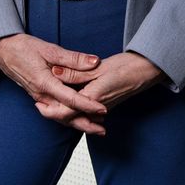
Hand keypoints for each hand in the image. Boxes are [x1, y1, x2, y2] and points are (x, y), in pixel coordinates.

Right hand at [0, 33, 107, 133]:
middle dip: (84, 123)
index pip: (70, 99)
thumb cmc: (24, 48)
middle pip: (66, 115)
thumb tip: (94, 62)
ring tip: (94, 127)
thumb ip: (73, 58)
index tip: (103, 109)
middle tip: (102, 129)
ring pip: (60, 116)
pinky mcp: (38, 96)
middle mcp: (41, 95)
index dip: (88, 105)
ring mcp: (39, 97)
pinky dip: (67, 116)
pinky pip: (54, 111)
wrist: (3, 51)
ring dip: (77, 122)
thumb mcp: (50, 50)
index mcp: (45, 83)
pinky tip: (77, 116)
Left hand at [47, 52, 165, 132]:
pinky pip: (86, 113)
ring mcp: (102, 109)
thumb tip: (56, 72)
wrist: (146, 71)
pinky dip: (76, 112)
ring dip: (64, 114)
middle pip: (70, 118)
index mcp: (92, 98)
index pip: (65, 111)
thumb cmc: (125, 67)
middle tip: (40, 107)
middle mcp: (96, 108)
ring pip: (78, 117)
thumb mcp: (97, 67)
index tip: (38, 104)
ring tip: (51, 107)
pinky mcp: (105, 106)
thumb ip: (75, 72)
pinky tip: (71, 105)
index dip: (50, 109)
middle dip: (54, 115)